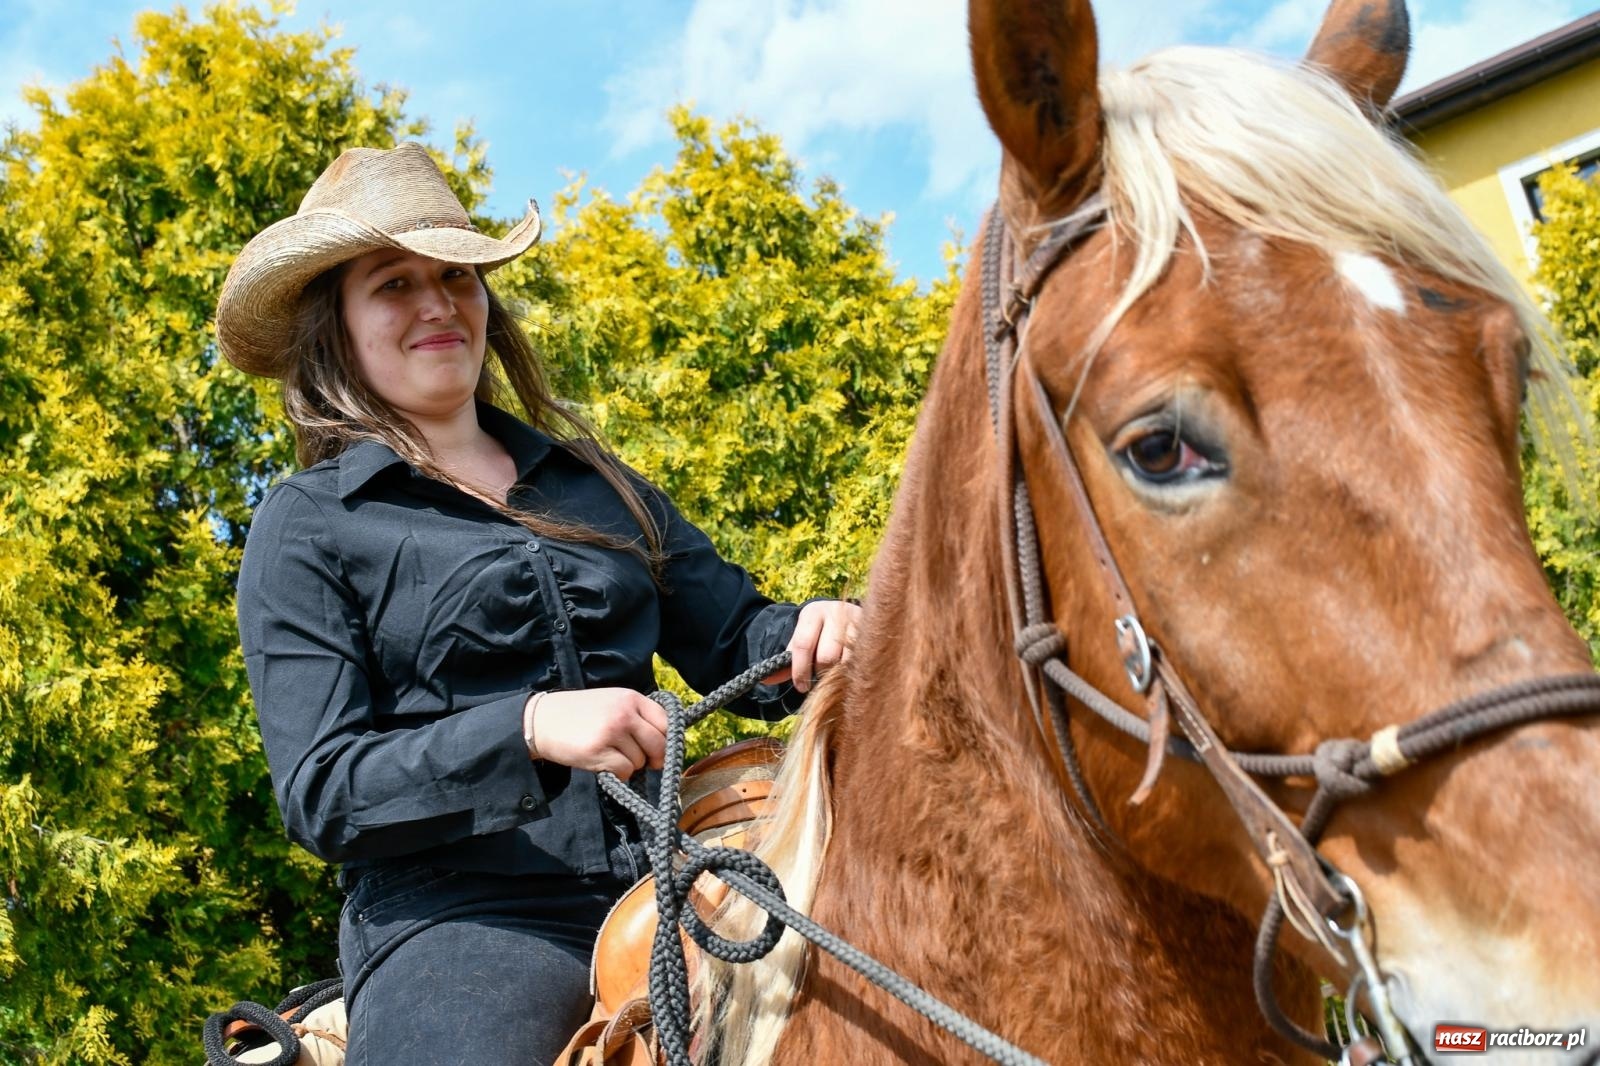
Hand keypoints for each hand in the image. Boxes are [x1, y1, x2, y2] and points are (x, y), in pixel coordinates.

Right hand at [526, 689, 668, 777]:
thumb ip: (638, 716)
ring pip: (641, 761)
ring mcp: (611, 732)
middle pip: (659, 745)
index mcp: (631, 698)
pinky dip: (619, 774)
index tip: (659, 749)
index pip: (667, 722)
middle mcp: (624, 713)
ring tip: (611, 754)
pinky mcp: (598, 752)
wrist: (542, 721)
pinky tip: (605, 764)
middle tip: (643, 761)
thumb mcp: (612, 702)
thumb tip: (666, 745)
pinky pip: (625, 772)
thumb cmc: (581, 714)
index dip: (666, 740)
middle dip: (654, 758)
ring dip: (631, 765)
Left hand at [765, 599, 862, 692]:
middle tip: (820, 680)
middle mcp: (835, 612)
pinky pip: (862, 659)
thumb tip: (766, 680)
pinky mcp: (872, 631)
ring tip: (835, 675)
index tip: (800, 686)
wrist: (844, 615)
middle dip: (820, 673)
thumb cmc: (818, 634)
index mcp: (812, 613)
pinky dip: (853, 670)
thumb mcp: (800, 642)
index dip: (800, 670)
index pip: (802, 645)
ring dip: (838, 673)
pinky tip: (849, 672)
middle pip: (826, 656)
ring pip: (846, 660)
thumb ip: (785, 662)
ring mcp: (856, 620)